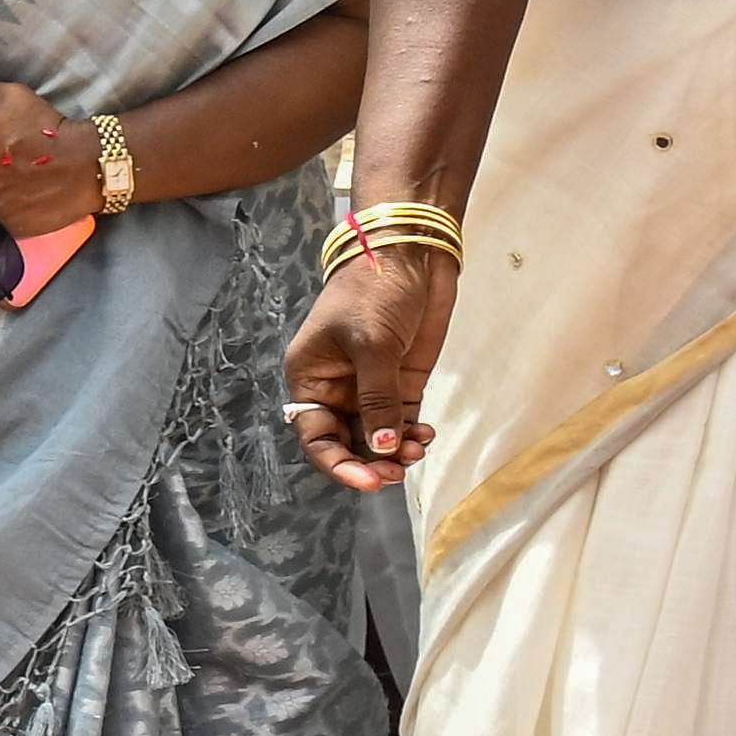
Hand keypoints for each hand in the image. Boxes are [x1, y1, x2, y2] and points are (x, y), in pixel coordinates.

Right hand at [285, 248, 455, 490]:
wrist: (413, 254)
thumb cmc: (375, 292)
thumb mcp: (371, 345)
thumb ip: (378, 400)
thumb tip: (381, 449)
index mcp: (312, 377)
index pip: (316, 435)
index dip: (338, 463)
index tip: (369, 481)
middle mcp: (336, 388)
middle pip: (346, 442)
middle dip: (370, 461)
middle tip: (397, 470)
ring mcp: (371, 386)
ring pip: (377, 437)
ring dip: (394, 452)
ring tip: (416, 450)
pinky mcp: (402, 382)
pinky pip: (402, 422)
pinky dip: (411, 436)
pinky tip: (424, 437)